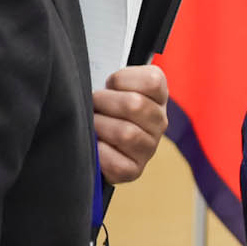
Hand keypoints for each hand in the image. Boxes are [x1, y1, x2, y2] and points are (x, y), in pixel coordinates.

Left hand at [94, 63, 170, 184]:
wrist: (90, 140)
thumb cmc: (99, 106)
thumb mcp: (110, 84)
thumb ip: (113, 76)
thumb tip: (87, 75)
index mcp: (157, 97)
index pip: (153, 82)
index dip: (123, 79)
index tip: (111, 85)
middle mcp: (159, 123)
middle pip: (135, 105)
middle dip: (104, 102)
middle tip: (94, 105)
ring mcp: (149, 148)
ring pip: (126, 133)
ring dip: (99, 127)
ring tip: (92, 125)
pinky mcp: (134, 170)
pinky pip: (116, 161)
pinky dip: (99, 153)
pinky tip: (95, 146)